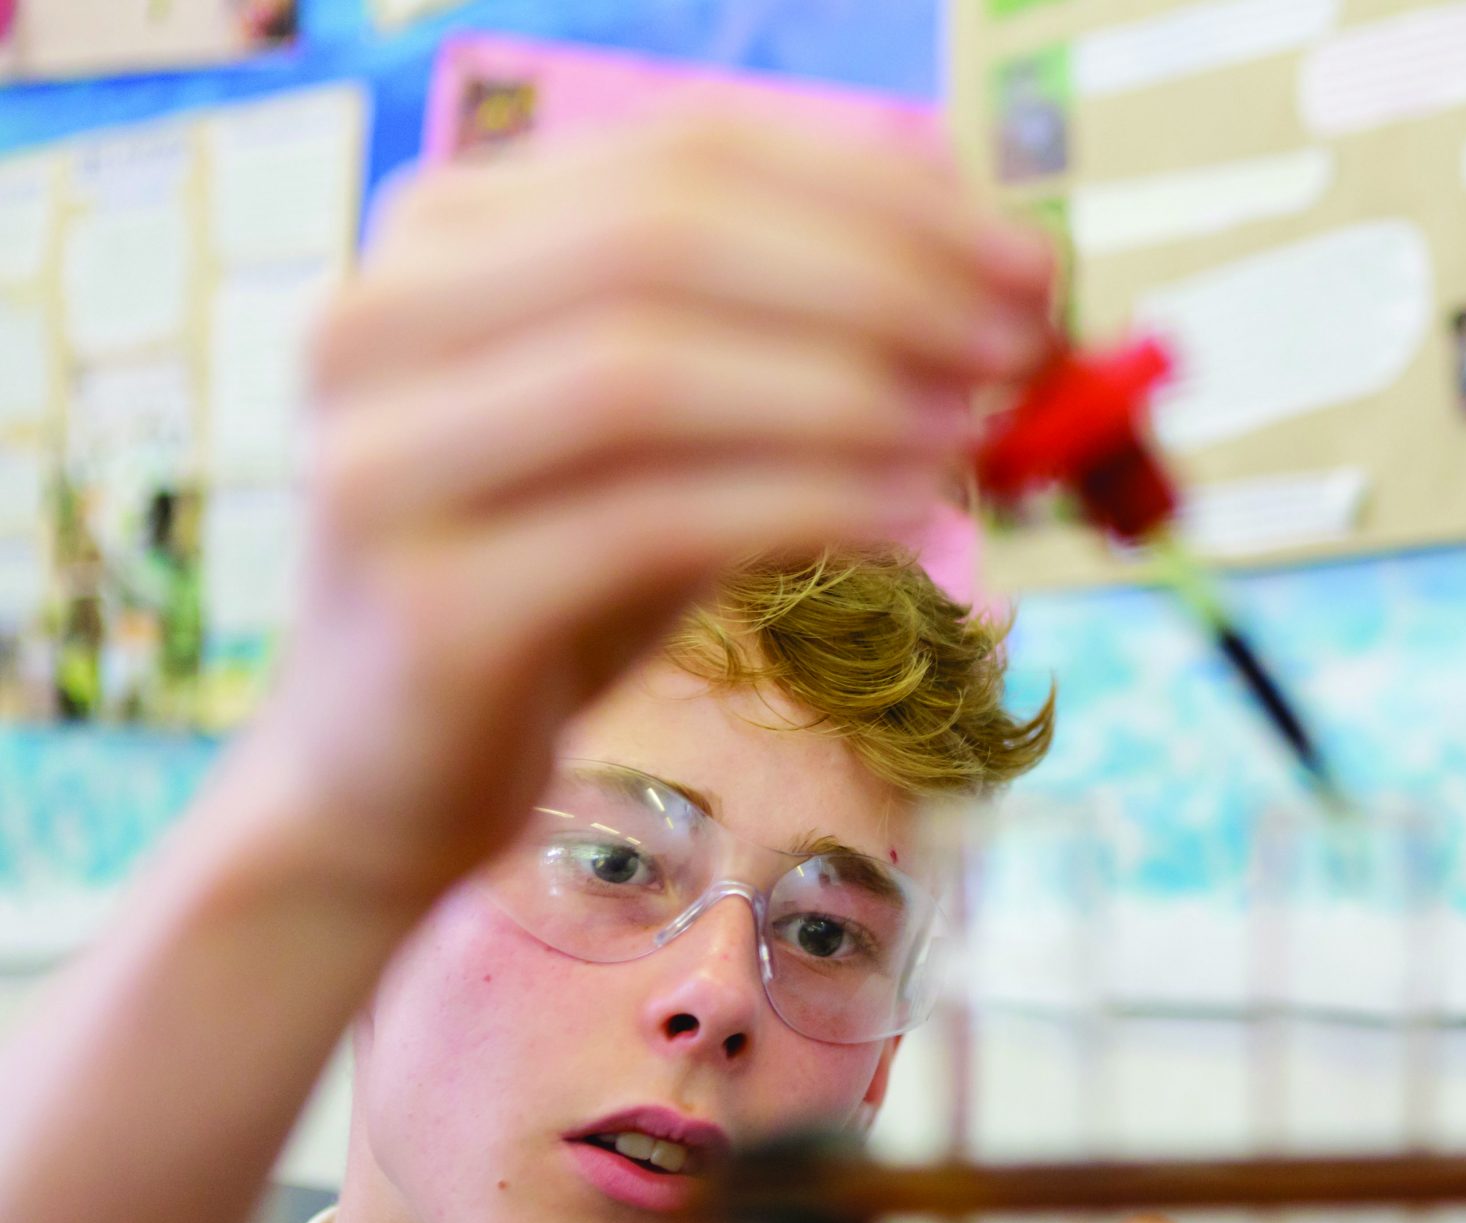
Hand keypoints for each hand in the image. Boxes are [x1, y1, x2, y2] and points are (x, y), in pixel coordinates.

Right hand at [256, 107, 1054, 905]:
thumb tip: (996, 284)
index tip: (1027, 262)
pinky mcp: (429, 604)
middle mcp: (383, 316)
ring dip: (846, 389)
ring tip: (975, 429)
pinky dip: (803, 506)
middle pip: (665, 235)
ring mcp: (384, 458)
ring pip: (645, 369)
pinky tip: (913, 520)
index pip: (688, 151)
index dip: (879, 192)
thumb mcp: (678, 438)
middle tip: (1019, 341)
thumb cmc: (558, 579)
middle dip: (877, 279)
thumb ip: (788, 346)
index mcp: (447, 233)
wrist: (395, 772)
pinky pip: (648, 522)